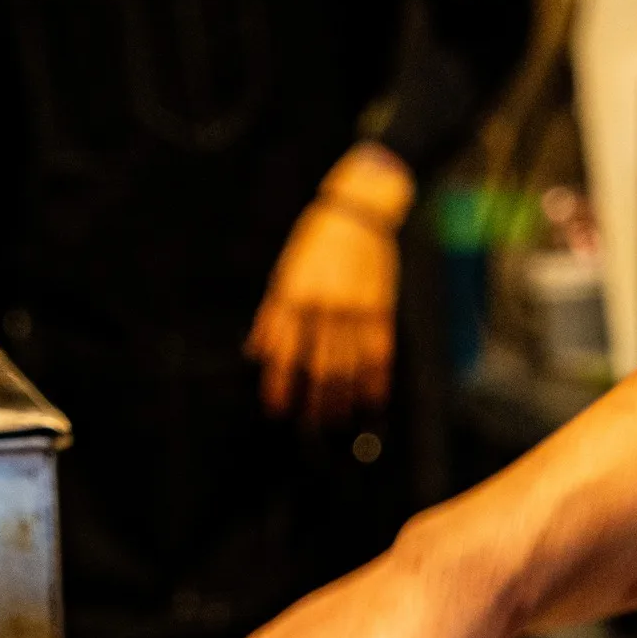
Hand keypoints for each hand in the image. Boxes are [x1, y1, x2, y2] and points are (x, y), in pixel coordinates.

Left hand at [248, 143, 414, 427]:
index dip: (280, 385)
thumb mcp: (285, 272)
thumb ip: (272, 314)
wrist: (360, 211)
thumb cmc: (316, 241)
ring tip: (339, 420)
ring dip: (344, 399)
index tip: (278, 409)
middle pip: (319, 367)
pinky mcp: (380, 309)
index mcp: (296, 298)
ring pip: (349, 366)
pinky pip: (378, 353)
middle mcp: (325, 308)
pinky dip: (376, 380)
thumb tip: (256, 352)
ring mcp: (355, 310)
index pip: (284, 353)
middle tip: (311, 426)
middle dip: (315, 401)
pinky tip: (372, 400)